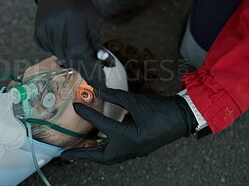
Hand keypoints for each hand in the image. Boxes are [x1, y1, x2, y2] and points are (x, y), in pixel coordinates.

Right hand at [32, 0, 114, 87]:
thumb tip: (104, 65)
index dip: (91, 70)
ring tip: (77, 43)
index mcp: (71, 22)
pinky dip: (62, 50)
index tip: (101, 84)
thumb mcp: (94, 21)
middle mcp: (55, 29)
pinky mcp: (38, 37)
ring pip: (62, 57)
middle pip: (71, 58)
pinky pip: (53, 52)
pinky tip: (64, 38)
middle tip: (96, 72)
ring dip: (73, 57)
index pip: (81, 54)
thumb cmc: (79, 4)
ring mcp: (44, 33)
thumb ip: (96, 44)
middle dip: (85, 66)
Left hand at [61, 88, 196, 164]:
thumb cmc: (161, 111)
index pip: (101, 126)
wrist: (182, 118)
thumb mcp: (136, 101)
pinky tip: (100, 145)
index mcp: (128, 137)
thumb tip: (98, 90)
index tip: (76, 107)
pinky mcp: (138, 148)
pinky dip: (105, 152)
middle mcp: (129, 148)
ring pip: (108, 158)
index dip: (87, 115)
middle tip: (66, 154)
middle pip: (100, 157)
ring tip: (79, 151)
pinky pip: (117, 154)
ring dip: (93, 155)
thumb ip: (115, 96)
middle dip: (82, 155)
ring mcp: (134, 150)